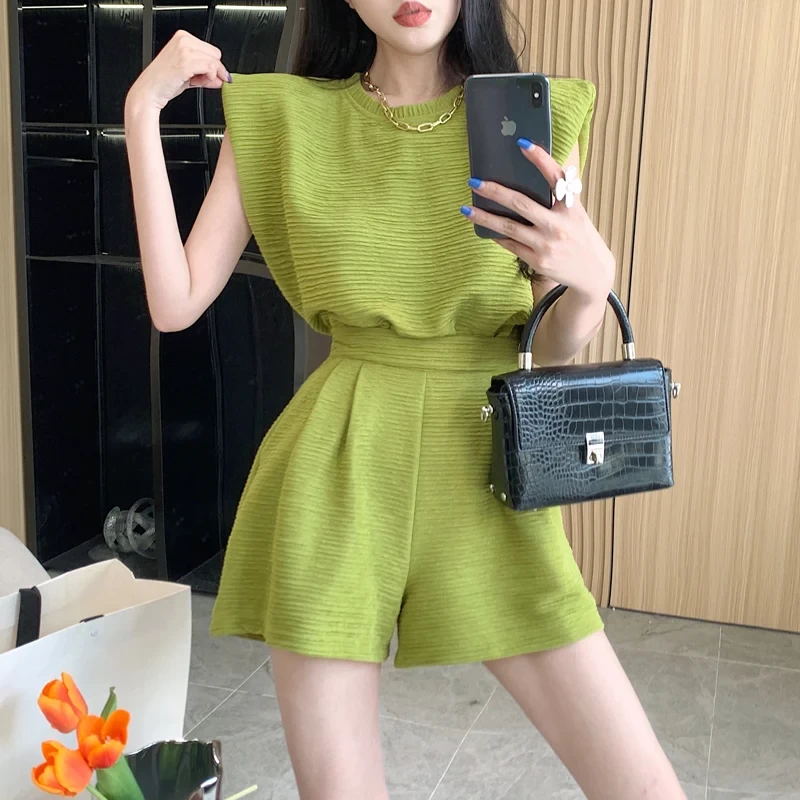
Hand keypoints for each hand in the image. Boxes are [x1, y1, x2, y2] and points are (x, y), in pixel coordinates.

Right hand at [125, 31, 229, 115]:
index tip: (210, 77)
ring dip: (211, 75)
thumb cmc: (163, 82)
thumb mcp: (188, 74)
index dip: (212, 65)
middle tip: (202, 80)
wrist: (149, 91)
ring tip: (196, 82)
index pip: (211, 49)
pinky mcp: (186, 61)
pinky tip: (199, 82)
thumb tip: (221, 78)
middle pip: (215, 54)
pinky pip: (210, 68)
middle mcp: (183, 40)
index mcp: (183, 37)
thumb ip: (205, 74)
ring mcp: (184, 49)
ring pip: (214, 61)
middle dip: (213, 70)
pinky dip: (209, 78)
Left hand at [461, 140, 615, 301]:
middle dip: (495, 192)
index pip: (556, 178)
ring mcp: (546, 245)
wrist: (592, 272)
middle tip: (475, 182)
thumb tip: (539, 172)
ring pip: (509, 228)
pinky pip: (510, 245)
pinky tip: (482, 226)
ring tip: (466, 209)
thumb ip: (561, 194)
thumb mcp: (577, 212)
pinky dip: (495, 234)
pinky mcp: (537, 261)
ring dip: (485, 217)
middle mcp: (558, 226)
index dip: (540, 159)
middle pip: (521, 204)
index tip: (522, 143)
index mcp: (571, 208)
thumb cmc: (579, 235)